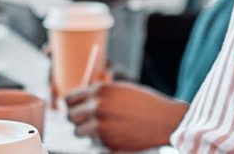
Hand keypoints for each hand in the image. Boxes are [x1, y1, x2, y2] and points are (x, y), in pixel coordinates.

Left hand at [65, 82, 188, 150]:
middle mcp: (97, 107)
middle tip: (88, 120)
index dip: (72, 104)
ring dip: (87, 131)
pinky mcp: (107, 143)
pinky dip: (100, 141)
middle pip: (70, 116)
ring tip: (102, 127)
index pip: (69, 99)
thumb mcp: (120, 90)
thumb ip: (99, 94)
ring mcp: (101, 127)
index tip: (77, 108)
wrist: (164, 120)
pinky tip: (115, 134)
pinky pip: (93, 143)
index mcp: (99, 90)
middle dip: (77, 118)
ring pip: (78, 132)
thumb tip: (78, 102)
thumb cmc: (144, 103)